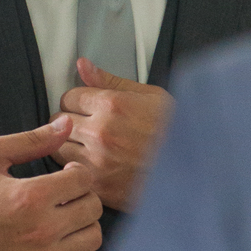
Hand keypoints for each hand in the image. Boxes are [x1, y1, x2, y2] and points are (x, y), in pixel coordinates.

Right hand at [0, 117, 103, 250]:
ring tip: (69, 220)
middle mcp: (42, 229)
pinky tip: (78, 250)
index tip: (66, 175)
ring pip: (94, 237)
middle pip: (93, 207)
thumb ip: (31, 139)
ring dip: (85, 226)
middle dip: (82, 196)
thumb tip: (66, 123)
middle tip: (66, 197)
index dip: (78, 172)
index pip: (84, 179)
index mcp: (31, 195)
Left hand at [57, 59, 173, 211]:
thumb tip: (82, 65)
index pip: (69, 96)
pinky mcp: (98, 185)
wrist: (193, 172)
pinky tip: (93, 165)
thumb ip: (111, 81)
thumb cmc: (175, 132)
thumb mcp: (150, 96)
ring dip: (69, 145)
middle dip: (72, 121)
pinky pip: (69, 171)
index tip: (87, 107)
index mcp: (113, 105)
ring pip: (57, 147)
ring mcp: (98, 161)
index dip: (79, 101)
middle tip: (89, 126)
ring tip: (89, 146)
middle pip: (59, 121)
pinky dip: (76, 168)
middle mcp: (101, 132)